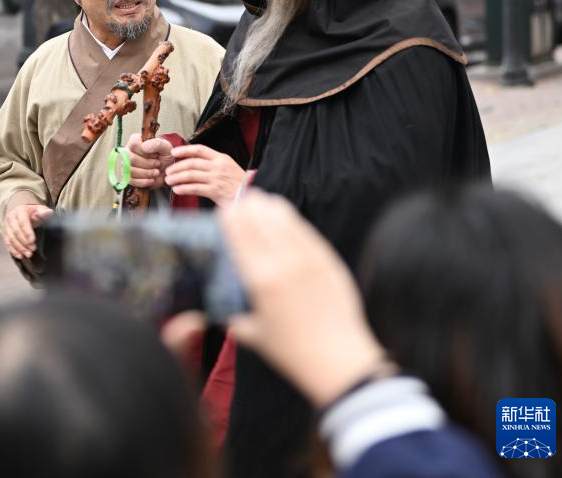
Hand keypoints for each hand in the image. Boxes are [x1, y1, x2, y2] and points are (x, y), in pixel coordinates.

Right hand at [2, 203, 53, 259]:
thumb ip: (44, 212)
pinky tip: (20, 255)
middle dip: (24, 242)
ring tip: (28, 254)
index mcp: (20, 211)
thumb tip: (48, 212)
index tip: (33, 241)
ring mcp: (6, 225)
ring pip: (11, 238)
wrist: (23, 213)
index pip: (22, 222)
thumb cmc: (34, 213)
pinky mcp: (5, 233)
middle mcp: (11, 217)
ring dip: (19, 248)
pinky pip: (7, 243)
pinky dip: (13, 250)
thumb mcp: (40, 210)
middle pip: (16, 231)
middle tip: (33, 249)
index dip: (27, 232)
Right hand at [124, 134, 172, 188]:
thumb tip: (144, 146)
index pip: (134, 145)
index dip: (146, 152)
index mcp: (135, 141)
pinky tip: (152, 179)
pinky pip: (131, 180)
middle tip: (158, 164)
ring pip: (130, 170)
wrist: (165, 170)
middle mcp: (127, 152)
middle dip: (148, 164)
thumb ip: (157, 144)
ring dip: (146, 173)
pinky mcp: (127, 176)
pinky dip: (144, 181)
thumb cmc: (164, 156)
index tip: (156, 155)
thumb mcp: (166, 147)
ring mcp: (125, 164)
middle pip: (131, 159)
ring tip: (156, 172)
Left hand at [165, 145, 244, 205]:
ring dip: (177, 178)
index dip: (184, 150)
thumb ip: (212, 163)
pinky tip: (177, 190)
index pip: (199, 149)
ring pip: (191, 175)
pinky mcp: (215, 191)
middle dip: (176, 167)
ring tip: (169, 181)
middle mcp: (218, 166)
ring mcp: (216, 178)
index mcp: (221, 158)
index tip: (173, 152)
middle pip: (192, 163)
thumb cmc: (237, 182)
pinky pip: (194, 188)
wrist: (249, 195)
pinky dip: (183, 188)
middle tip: (168, 171)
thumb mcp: (227, 166)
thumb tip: (191, 163)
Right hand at [219, 190, 385, 408]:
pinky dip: (292, 220)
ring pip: (286, 220)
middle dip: (249, 207)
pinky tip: (285, 216)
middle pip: (262, 220)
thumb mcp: (251, 334)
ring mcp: (310, 259)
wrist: (339, 360)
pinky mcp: (329, 261)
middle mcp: (284, 262)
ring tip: (261, 201)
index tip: (224, 211)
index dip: (231, 218)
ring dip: (270, 208)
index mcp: (261, 279)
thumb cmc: (291, 352)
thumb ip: (233, 317)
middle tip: (241, 202)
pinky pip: (307, 232)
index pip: (240, 234)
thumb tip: (222, 309)